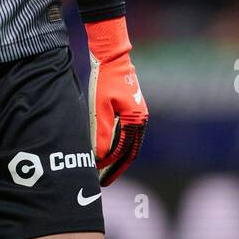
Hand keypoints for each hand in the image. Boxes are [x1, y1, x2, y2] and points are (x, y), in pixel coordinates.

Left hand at [84, 16, 147, 184]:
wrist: (113, 56)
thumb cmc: (105, 79)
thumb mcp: (100, 106)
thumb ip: (101, 132)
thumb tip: (100, 156)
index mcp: (135, 120)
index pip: (123, 150)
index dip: (109, 165)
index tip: (97, 175)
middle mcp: (141, 119)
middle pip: (130, 152)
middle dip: (117, 168)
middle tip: (103, 182)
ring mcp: (139, 114)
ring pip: (130, 144)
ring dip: (119, 158)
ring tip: (105, 170)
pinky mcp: (134, 110)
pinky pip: (129, 134)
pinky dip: (120, 146)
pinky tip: (109, 151)